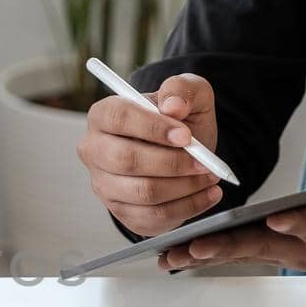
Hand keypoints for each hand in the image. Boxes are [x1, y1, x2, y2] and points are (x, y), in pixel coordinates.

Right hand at [78, 73, 223, 235]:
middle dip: (172, 163)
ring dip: (184, 187)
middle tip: (204, 162)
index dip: (153, 128)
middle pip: (126, 160)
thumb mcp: (188, 94)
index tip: (186, 136)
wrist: (182, 150)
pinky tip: (207, 194)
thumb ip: (182, 90)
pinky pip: (153, 216)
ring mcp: (104, 185)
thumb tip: (173, 106)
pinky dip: (187, 207)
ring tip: (210, 176)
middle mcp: (94, 150)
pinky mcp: (121, 211)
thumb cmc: (179, 120)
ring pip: (142, 192)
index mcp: (103, 115)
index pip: (119, 118)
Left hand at [157, 161, 305, 282]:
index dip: (300, 224)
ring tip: (167, 258)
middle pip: (263, 247)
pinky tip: (171, 256)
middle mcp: (305, 248)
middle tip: (195, 248)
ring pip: (240, 253)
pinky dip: (203, 255)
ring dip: (204, 256)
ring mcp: (286, 251)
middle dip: (229, 247)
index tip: (279, 217)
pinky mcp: (273, 248)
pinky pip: (233, 251)